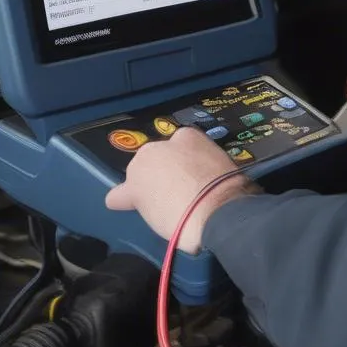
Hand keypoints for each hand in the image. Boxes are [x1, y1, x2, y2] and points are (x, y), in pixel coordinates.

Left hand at [105, 127, 258, 253]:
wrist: (215, 208)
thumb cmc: (228, 188)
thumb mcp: (223, 165)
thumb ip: (205, 165)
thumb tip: (204, 178)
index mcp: (188, 136)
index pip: (180, 147)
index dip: (185, 165)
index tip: (194, 178)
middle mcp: (161, 144)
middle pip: (155, 160)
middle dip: (162, 174)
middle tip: (179, 193)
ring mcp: (144, 165)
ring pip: (138, 177)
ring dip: (147, 188)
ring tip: (165, 207)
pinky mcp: (132, 189)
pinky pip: (118, 196)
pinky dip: (124, 202)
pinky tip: (133, 210)